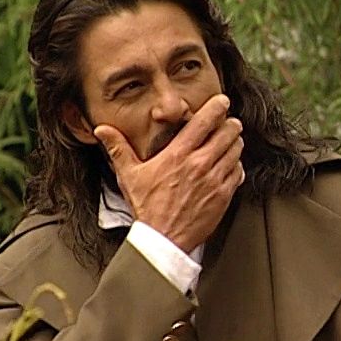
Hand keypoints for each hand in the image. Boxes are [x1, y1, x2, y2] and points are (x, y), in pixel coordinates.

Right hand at [94, 94, 244, 252]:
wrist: (163, 239)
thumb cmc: (147, 207)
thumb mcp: (129, 176)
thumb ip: (118, 149)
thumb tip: (102, 129)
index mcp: (178, 155)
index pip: (204, 121)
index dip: (217, 107)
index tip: (222, 101)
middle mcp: (199, 164)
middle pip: (228, 132)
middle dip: (230, 124)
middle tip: (228, 123)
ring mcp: (214, 180)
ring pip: (236, 150)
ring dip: (235, 143)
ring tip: (230, 142)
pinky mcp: (224, 195)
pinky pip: (239, 171)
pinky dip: (237, 165)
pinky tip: (229, 165)